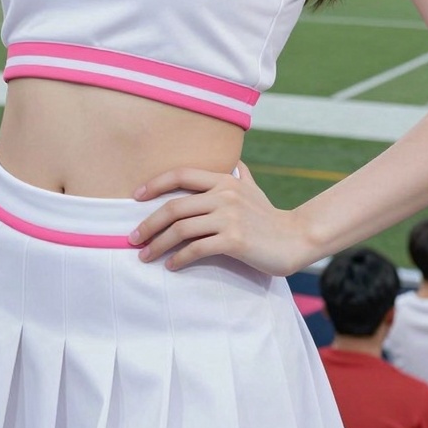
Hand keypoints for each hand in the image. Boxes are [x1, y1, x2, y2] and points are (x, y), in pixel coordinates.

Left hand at [129, 162, 303, 274]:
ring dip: (158, 244)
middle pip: (174, 206)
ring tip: (145, 256)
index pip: (181, 175)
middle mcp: (224, 195)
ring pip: (181, 229)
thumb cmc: (269, 216)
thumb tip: (234, 161)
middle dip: (148, 223)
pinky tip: (171, 265)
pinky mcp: (234, 240)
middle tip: (132, 238)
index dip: (154, 184)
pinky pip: (196, 249)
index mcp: (224, 180)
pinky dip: (179, 258)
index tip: (135, 197)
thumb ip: (239, 174)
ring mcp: (229, 217)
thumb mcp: (253, 189)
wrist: (294, 239)